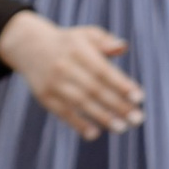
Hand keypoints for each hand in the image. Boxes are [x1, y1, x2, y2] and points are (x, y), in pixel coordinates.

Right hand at [0, 7, 144, 141]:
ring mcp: (53, 83)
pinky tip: (95, 134)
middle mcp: (64, 66)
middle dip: (117, 105)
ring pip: (80, 103)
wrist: (29, 47)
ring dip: (102, 117)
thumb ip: (105, 41)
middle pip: (94, 89)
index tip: (139, 97)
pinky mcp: (44, 97)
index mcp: (78, 49)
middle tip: (137, 118)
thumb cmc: (69, 43)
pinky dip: (78, 124)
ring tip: (122, 127)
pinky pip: (63, 112)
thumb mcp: (86, 35)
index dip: (121, 84)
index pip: (103, 70)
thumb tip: (122, 47)